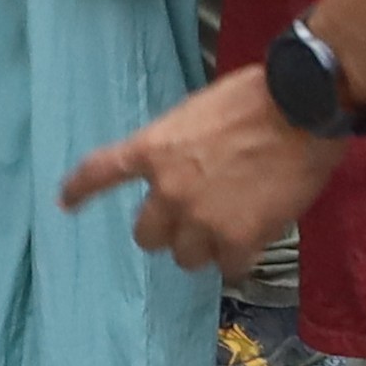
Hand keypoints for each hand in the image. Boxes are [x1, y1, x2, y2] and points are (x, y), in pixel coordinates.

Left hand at [60, 64, 340, 271]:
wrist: (300, 106)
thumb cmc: (256, 97)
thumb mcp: (199, 113)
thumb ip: (182, 148)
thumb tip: (189, 170)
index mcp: (154, 148)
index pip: (102, 171)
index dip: (79, 190)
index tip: (64, 203)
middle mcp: (168, 189)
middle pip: (146, 236)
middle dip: (168, 229)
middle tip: (194, 219)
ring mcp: (201, 218)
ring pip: (187, 257)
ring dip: (205, 247)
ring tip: (231, 228)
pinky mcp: (238, 239)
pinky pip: (229, 267)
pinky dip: (239, 258)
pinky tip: (253, 241)